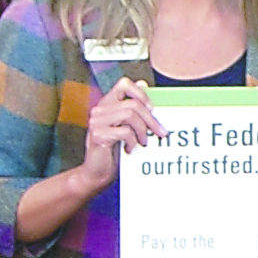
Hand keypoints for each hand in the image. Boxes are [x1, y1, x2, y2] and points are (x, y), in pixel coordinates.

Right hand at [80, 76, 164, 191]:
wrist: (96, 173)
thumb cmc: (114, 150)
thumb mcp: (126, 126)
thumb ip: (132, 107)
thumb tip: (143, 83)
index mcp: (107, 104)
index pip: (124, 84)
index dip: (141, 94)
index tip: (152, 110)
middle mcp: (99, 110)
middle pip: (133, 104)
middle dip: (151, 119)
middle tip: (160, 133)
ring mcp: (96, 122)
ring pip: (130, 115)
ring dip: (143, 130)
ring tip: (144, 142)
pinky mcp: (98, 135)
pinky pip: (124, 131)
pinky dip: (133, 141)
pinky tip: (130, 149)